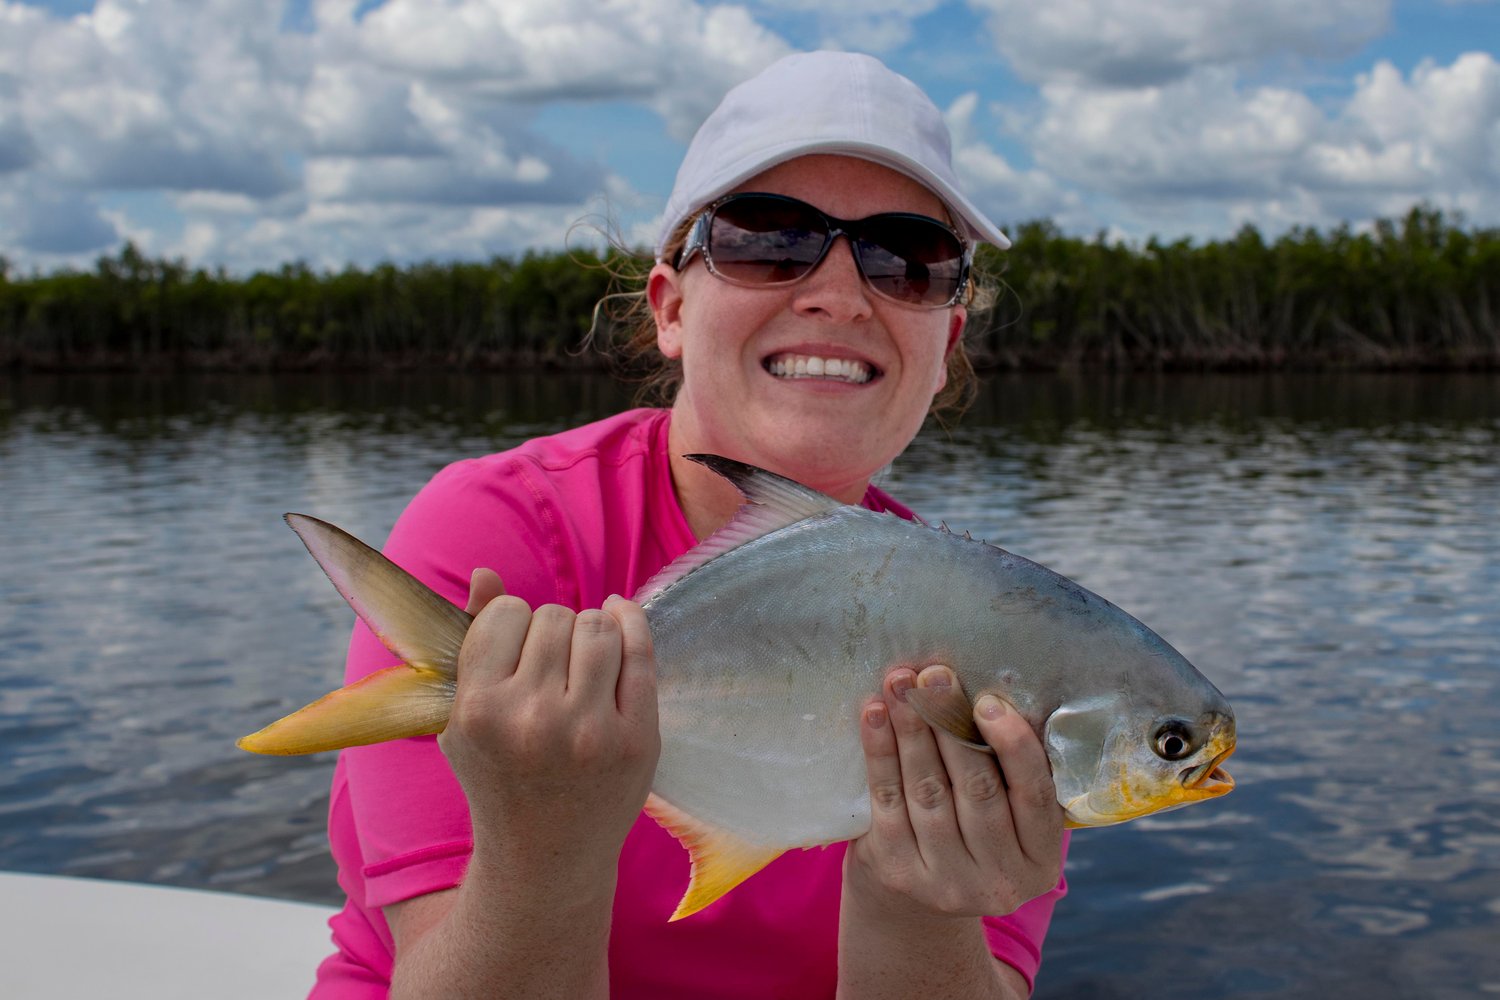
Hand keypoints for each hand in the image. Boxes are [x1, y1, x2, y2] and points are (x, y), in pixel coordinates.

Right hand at [439, 570, 660, 895]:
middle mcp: (533, 720)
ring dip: (591, 630)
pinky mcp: (637, 740)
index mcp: (479, 710)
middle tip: (551, 666)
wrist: (545, 855)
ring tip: (582, 658)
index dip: (512, 624)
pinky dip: (632, 625)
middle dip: (554, 630)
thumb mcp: (462, 717)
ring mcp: (591, 732)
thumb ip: (470, 640)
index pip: (507, 613)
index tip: (515, 649)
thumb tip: (485, 573)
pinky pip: (642, 652)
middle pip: (555, 617)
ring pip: (599, 626)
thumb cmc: (498, 774)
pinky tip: (621, 620)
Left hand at [844, 664, 1063, 920]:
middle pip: (976, 790)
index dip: (1013, 745)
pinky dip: (880, 753)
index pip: (1035, 795)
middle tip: (934, 677)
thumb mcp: (1011, 813)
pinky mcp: (898, 871)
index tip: (987, 701)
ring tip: (900, 685)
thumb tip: (989, 694)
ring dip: (912, 730)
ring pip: (928, 792)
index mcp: (1039, 860)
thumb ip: (1012, 768)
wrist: (918, 889)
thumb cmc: (976, 827)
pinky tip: (875, 715)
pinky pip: (887, 801)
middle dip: (951, 725)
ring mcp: (946, 882)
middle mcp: (999, 881)